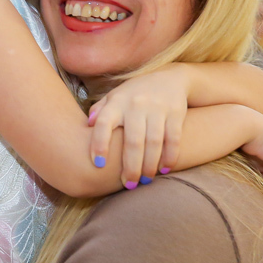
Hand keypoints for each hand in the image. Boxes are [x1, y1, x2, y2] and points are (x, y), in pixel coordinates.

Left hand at [88, 65, 188, 186]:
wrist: (169, 78)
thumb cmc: (134, 94)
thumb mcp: (114, 97)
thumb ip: (99, 110)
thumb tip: (86, 124)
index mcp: (116, 102)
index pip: (104, 123)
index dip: (99, 144)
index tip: (98, 164)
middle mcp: (136, 104)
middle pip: (132, 141)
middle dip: (131, 167)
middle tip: (128, 184)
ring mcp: (157, 108)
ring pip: (153, 142)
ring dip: (149, 165)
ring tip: (145, 180)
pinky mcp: (175, 112)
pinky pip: (173, 138)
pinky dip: (169, 156)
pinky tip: (164, 169)